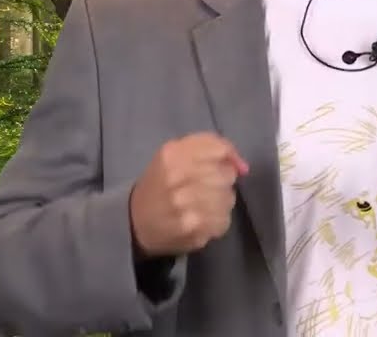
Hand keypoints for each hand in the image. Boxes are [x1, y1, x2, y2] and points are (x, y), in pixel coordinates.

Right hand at [130, 132, 248, 258]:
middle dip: (222, 181)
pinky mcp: (194, 229)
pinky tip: (202, 220)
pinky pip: (224, 220)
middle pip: (227, 175)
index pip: (219, 150)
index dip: (227, 158)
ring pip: (228, 198)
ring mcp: (187, 205)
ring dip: (221, 202)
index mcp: (173, 154)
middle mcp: (179, 177)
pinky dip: (217, 220)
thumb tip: (242, 166)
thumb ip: (209, 148)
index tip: (222, 165)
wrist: (133, 221)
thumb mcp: (174, 153)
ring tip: (202, 205)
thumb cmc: (159, 183)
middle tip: (205, 188)